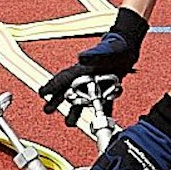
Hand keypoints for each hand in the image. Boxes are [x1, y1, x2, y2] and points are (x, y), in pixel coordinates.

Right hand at [38, 8, 147, 125]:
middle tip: (46, 110)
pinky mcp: (107, 89)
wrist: (128, 47)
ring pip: (83, 100)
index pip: (63, 78)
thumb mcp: (104, 51)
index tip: (42, 93)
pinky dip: (99, 113)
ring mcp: (96, 84)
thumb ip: (93, 55)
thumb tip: (80, 58)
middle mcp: (86, 77)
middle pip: (68, 91)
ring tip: (69, 123)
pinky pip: (102, 104)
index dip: (52, 86)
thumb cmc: (114, 46)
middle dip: (57, 101)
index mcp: (82, 69)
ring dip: (75, 111)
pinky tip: (97, 122)